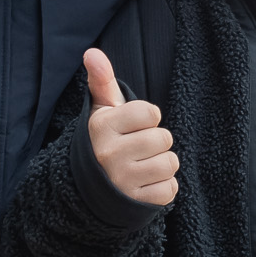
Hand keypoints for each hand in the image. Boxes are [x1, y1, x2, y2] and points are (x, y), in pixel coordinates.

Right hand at [83, 49, 177, 205]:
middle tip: (137, 149)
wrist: (86, 191)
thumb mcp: (101, 111)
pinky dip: (162, 187)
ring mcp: (122, 181)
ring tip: (142, 166)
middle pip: (163, 138)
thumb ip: (101, 80)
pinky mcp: (135, 204)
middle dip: (156, 142)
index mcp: (103, 127)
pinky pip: (170, 189)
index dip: (147, 118)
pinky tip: (144, 185)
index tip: (133, 127)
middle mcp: (110, 154)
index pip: (151, 113)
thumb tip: (92, 52)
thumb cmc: (103, 141)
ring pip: (170, 163)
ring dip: (162, 165)